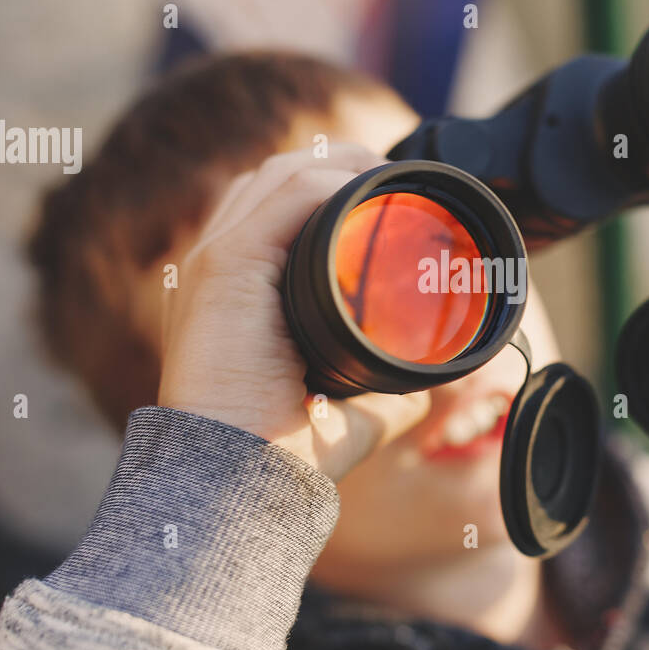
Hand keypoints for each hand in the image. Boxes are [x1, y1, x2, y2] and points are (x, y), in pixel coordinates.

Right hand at [157, 145, 430, 479]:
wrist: (238, 482)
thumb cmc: (284, 455)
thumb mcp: (349, 411)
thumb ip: (386, 387)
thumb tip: (430, 382)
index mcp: (239, 292)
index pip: (281, 212)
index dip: (338, 195)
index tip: (397, 205)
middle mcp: (222, 267)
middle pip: (282, 181)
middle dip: (345, 171)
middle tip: (404, 188)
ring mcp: (217, 259)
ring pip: (282, 176)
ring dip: (342, 167)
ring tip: (393, 180)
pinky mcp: (225, 265)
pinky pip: (284, 195)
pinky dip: (330, 183)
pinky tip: (369, 194)